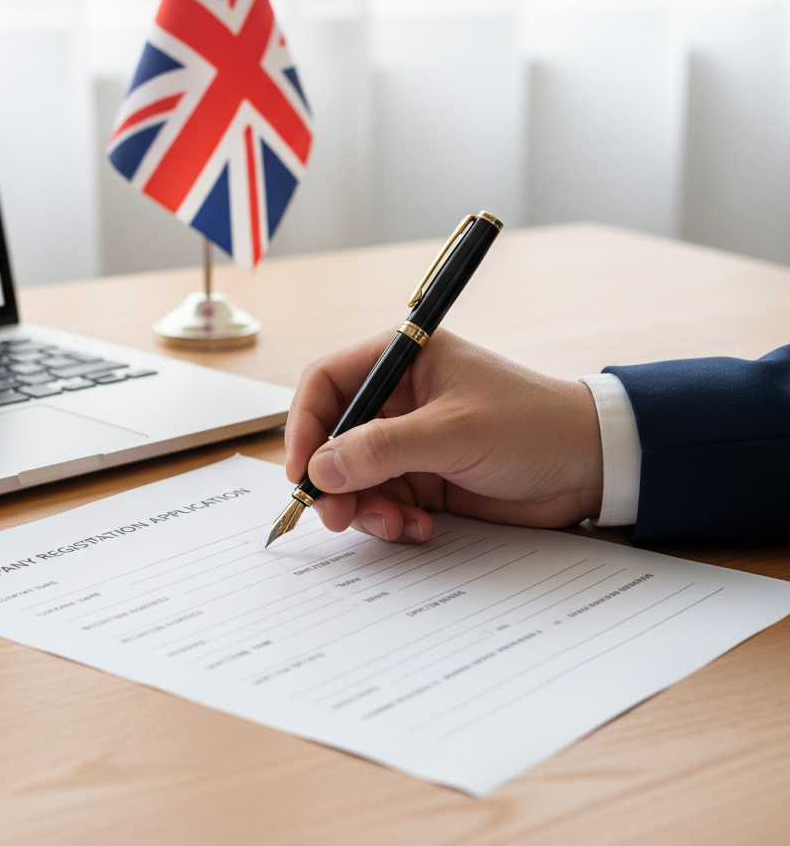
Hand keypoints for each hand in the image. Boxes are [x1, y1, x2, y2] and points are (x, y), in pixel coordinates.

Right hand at [285, 329, 603, 542]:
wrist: (591, 467)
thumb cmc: (532, 425)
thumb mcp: (453, 432)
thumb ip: (383, 449)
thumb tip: (321, 468)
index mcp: (402, 362)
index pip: (328, 384)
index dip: (305, 424)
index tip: (301, 470)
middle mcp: (399, 399)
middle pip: (334, 437)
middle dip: (333, 479)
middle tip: (336, 516)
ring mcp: (410, 441)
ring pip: (356, 477)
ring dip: (365, 507)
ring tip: (394, 525)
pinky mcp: (425, 478)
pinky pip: (385, 501)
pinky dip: (392, 520)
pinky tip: (420, 529)